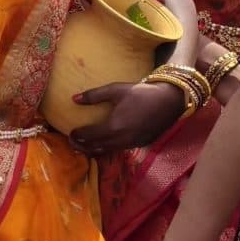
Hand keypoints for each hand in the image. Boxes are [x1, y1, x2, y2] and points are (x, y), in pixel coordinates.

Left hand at [69, 80, 190, 155]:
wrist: (169, 101)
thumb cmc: (141, 93)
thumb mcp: (116, 90)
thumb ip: (94, 95)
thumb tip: (73, 99)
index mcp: (114, 127)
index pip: (89, 136)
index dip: (77, 135)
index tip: (69, 132)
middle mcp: (121, 139)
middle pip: (96, 147)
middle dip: (82, 145)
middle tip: (72, 141)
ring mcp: (131, 144)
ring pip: (107, 151)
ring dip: (93, 149)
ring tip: (84, 145)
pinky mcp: (139, 144)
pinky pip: (118, 149)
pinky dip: (107, 148)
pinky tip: (103, 144)